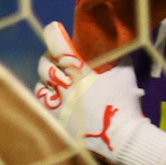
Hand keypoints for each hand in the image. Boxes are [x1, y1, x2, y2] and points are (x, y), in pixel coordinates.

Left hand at [35, 23, 165, 164]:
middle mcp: (67, 88)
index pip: (61, 49)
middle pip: (45, 66)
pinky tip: (52, 93)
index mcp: (84, 74)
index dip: (53, 36)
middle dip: (49, 57)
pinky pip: (42, 103)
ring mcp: (60, 105)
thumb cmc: (125, 103)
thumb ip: (115, 57)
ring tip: (54, 77)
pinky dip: (45, 95)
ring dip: (45, 78)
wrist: (121, 135)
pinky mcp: (56, 120)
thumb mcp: (125, 74)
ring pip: (40, 85)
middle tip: (56, 56)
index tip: (52, 28)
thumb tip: (112, 43)